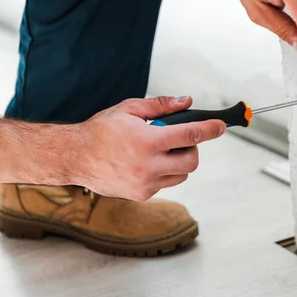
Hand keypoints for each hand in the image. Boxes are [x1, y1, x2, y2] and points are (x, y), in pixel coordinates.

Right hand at [75, 96, 225, 199]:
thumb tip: (188, 102)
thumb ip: (161, 106)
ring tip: (158, 151)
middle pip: (192, 161)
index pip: (190, 135)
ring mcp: (145, 184)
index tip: (221, 126)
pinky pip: (165, 183)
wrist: (75, 157)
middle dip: (192, 149)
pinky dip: (164, 172)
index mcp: (146, 141)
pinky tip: (145, 163)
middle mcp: (148, 166)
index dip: (210, 129)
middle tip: (180, 139)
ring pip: (181, 175)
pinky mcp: (141, 195)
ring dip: (178, 162)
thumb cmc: (102, 130)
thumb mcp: (130, 109)